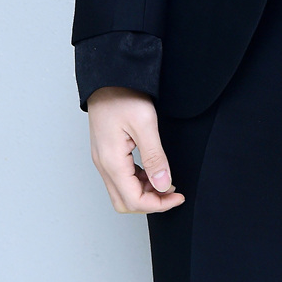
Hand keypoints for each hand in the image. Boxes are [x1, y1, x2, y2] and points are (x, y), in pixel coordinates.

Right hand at [86, 86, 185, 213]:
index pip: (134, 200)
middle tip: (173, 192)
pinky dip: (138, 181)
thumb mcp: (145, 123)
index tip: (178, 195)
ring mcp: (103, 159)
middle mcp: (103, 164)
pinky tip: (152, 171)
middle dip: (150, 203)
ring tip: (166, 181)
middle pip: (125, 202)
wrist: (108, 76)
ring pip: (122, 192)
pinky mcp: (107, 152)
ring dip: (144, 193)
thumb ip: (155, 157)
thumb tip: (164, 185)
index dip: (158, 204)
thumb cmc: (123, 94)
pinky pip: (120, 178)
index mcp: (112, 161)